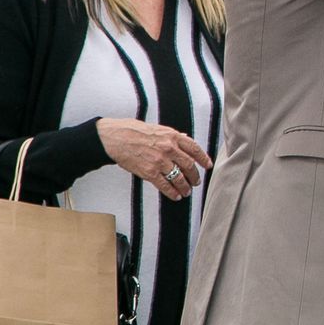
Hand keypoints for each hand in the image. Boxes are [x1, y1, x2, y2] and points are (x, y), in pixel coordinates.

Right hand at [97, 119, 212, 201]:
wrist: (115, 137)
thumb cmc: (134, 131)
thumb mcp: (159, 129)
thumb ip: (173, 136)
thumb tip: (186, 138)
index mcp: (173, 136)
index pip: (195, 149)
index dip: (203, 159)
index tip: (208, 166)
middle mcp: (169, 149)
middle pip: (189, 165)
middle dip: (195, 176)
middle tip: (196, 182)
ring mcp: (160, 161)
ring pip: (179, 178)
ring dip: (185, 187)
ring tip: (187, 191)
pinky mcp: (149, 172)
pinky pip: (165, 185)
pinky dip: (172, 192)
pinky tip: (176, 196)